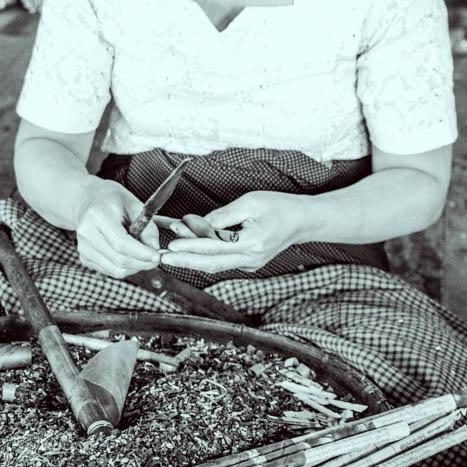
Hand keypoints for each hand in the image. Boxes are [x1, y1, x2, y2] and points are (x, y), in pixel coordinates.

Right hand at [76, 178, 160, 278]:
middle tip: (156, 259)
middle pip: (118, 259)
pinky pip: (109, 271)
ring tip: (144, 257)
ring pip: (115, 270)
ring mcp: (83, 247)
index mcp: (98, 215)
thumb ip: (146, 226)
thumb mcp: (133, 204)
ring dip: (135, 267)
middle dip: (142, 263)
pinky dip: (125, 268)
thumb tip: (155, 248)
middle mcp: (87, 233)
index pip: (121, 243)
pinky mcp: (85, 257)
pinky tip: (130, 256)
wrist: (88, 200)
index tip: (157, 256)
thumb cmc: (112, 200)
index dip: (141, 253)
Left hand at [161, 191, 309, 273]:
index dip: (191, 246)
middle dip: (184, 261)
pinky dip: (206, 253)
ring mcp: (250, 264)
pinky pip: (223, 260)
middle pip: (211, 263)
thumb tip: (198, 224)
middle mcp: (251, 259)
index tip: (172, 245)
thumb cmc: (279, 207)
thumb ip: (222, 216)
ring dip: (192, 256)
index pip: (215, 247)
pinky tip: (191, 246)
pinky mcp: (248, 263)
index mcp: (252, 244)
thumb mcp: (249, 203)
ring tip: (171, 250)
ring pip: (215, 264)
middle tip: (162, 257)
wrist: (303, 221)